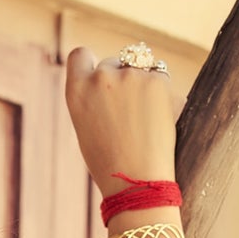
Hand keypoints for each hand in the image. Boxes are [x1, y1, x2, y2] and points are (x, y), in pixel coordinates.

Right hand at [64, 45, 177, 196]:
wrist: (136, 181)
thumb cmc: (110, 164)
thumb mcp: (87, 127)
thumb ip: (93, 99)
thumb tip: (112, 78)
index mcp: (77, 90)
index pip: (79, 55)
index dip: (91, 64)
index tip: (100, 76)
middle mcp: (100, 77)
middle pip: (112, 63)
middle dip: (121, 80)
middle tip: (128, 113)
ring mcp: (129, 76)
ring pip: (138, 68)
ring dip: (142, 84)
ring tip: (144, 120)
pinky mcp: (157, 80)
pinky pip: (159, 77)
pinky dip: (161, 94)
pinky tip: (158, 119)